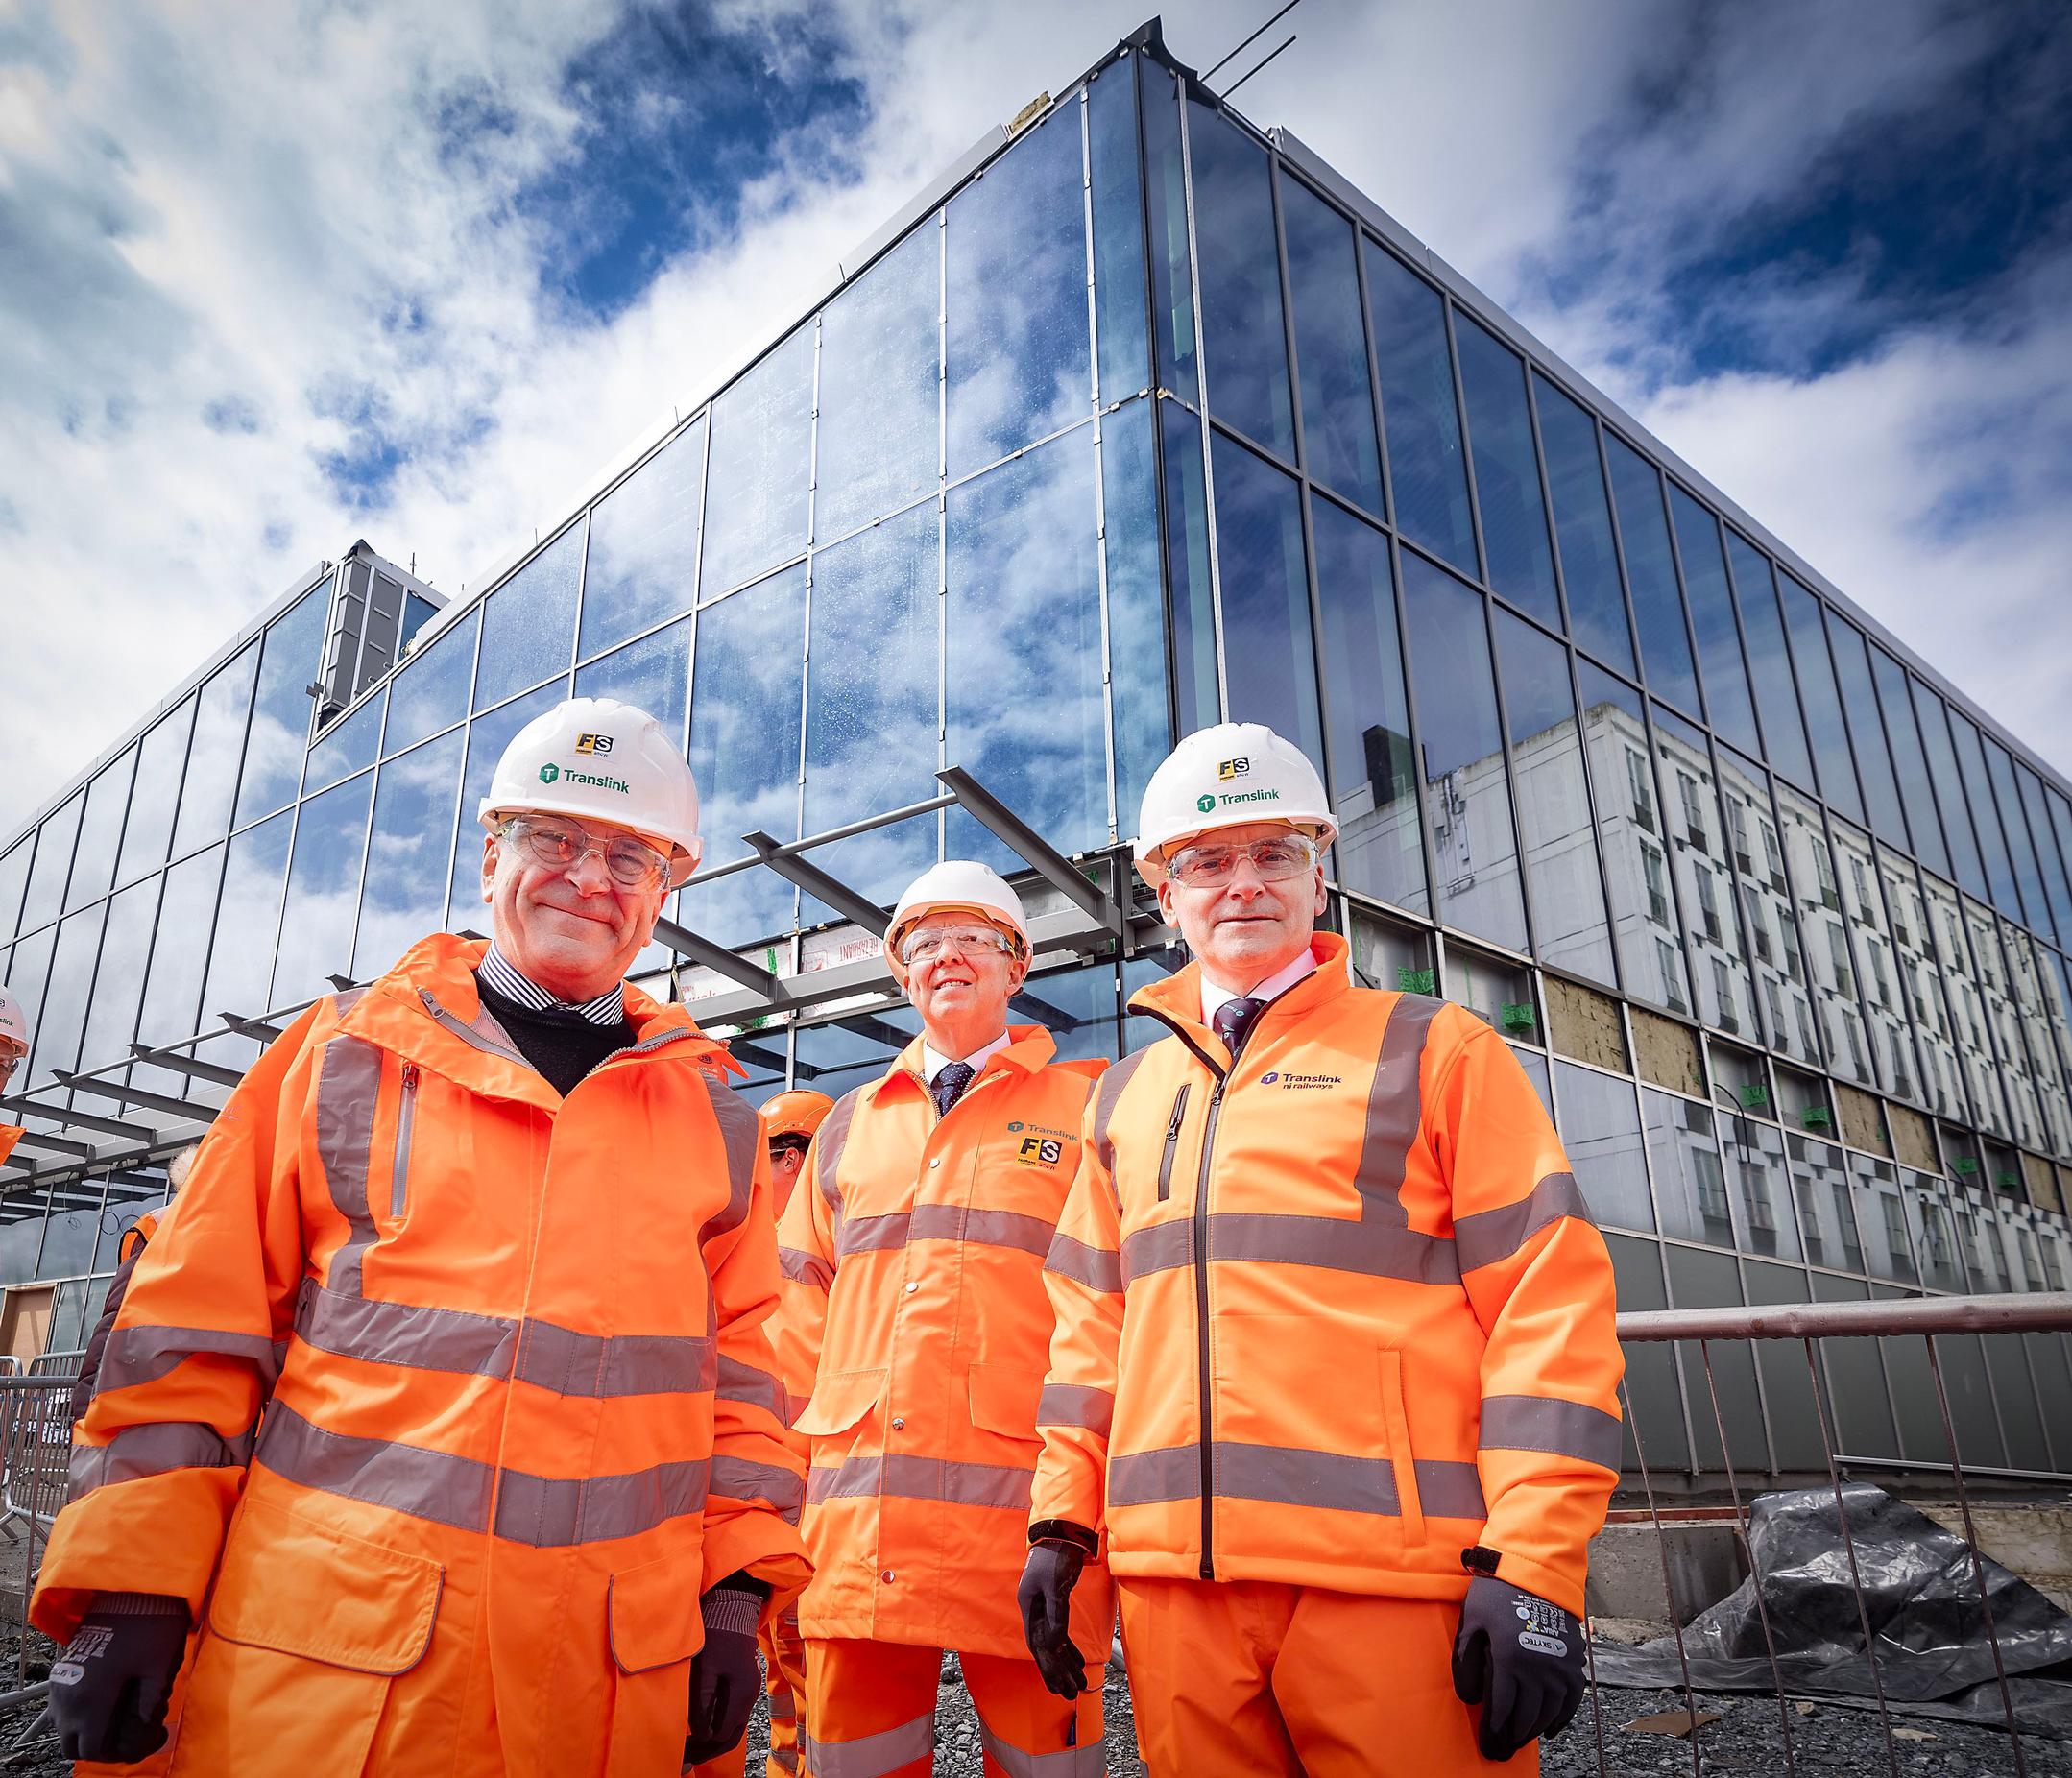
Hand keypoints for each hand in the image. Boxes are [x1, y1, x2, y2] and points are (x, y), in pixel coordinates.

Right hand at [48, 1594, 188, 1764]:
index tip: (142, 1742)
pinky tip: (104, 1705)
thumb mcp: (160, 1666)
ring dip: (84, 1732)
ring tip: (117, 1722)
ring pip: (62, 1727)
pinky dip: (76, 1715)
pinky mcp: (62, 1669)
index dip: (117, 1754)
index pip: (93, 1748)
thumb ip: (151, 1703)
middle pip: (72, 1744)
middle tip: (128, 1737)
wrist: (130, 1588)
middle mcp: (69, 1695)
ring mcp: (62, 1681)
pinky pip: (60, 1707)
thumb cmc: (150, 1625)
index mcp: (93, 1698)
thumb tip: (148, 1728)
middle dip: (98, 1747)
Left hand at [682, 1585, 762, 1765]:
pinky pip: (731, 1716)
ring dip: (713, 1741)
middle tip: (685, 1757)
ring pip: (733, 1728)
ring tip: (691, 1748)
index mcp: (742, 1694)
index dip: (702, 1744)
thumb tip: (700, 1730)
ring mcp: (748, 1692)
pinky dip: (717, 1727)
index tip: (681, 1749)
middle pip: (731, 1736)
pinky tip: (700, 1728)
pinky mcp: (741, 1687)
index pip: (723, 1733)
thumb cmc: (718, 1636)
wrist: (732, 1612)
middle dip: (708, 1749)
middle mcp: (749, 1697)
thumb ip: (703, 1700)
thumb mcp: (706, 1668)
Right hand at [1017, 1537, 1088, 1699]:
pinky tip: (1077, 1661)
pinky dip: (1070, 1647)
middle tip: (1070, 1693)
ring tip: (1078, 1683)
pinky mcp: (1056, 1602)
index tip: (1056, 1687)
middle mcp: (1035, 1609)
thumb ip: (1056, 1614)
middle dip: (1058, 1672)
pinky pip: (1062, 1631)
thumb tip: (1055, 1643)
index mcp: (1029, 1605)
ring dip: (1066, 1663)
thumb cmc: (1056, 1556)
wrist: (1061, 1532)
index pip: (1037, 1644)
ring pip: (1055, 1642)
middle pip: (1046, 1648)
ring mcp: (1045, 1607)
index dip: (1047, 1667)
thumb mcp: (1056, 1585)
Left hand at [1450, 1574, 1587, 1760]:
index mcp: (1510, 1660)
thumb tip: (1469, 1697)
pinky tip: (1549, 1729)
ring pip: (1548, 1712)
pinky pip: (1571, 1700)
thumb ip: (1467, 1662)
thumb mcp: (1471, 1622)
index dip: (1494, 1730)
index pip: (1502, 1709)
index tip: (1488, 1745)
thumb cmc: (1496, 1592)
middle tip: (1501, 1750)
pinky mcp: (1573, 1660)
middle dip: (1512, 1736)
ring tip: (1519, 1739)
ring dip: (1534, 1730)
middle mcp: (1539, 1669)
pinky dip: (1561, 1718)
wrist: (1534, 1569)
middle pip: (1526, 1716)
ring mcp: (1560, 1666)